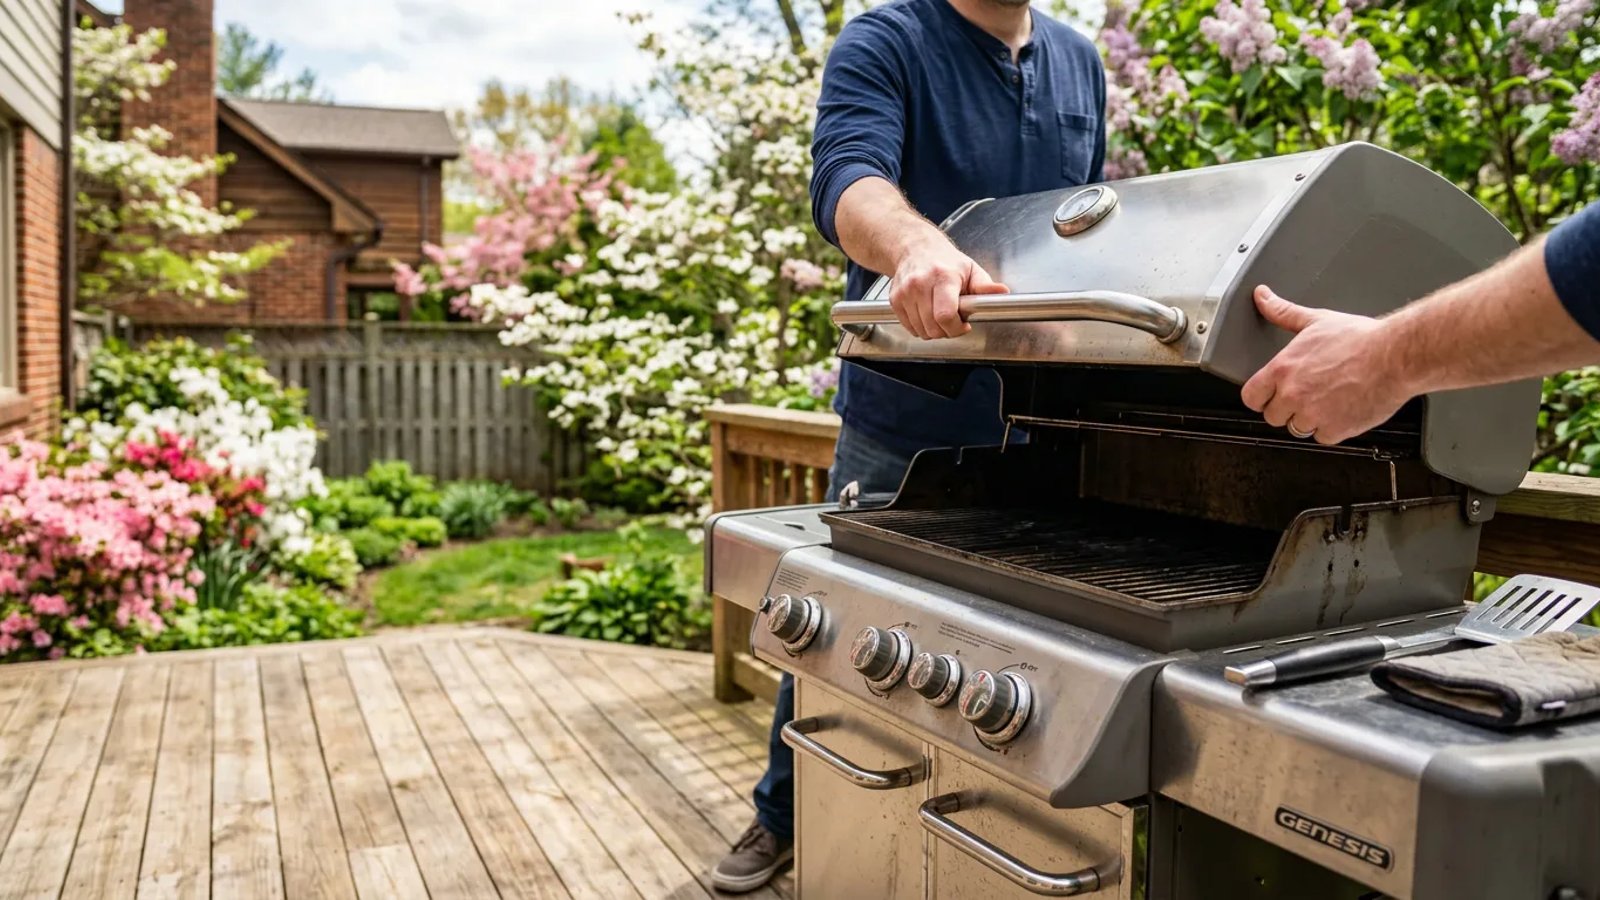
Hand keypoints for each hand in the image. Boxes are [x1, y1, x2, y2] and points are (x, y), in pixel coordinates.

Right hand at [889, 237, 1008, 339]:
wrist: (915, 248)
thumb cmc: (945, 261)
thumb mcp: (970, 269)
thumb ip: (985, 286)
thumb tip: (1002, 292)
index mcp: (943, 277)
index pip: (945, 316)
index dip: (956, 328)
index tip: (963, 324)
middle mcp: (921, 284)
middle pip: (933, 327)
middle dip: (946, 331)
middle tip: (953, 320)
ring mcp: (905, 292)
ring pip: (921, 330)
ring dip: (933, 329)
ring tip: (939, 314)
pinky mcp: (895, 299)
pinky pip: (909, 327)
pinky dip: (920, 327)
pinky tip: (927, 314)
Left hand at [1240, 285, 1415, 444]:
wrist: (1396, 356)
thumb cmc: (1361, 339)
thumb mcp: (1316, 320)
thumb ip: (1283, 312)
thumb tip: (1263, 297)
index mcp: (1282, 370)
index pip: (1251, 397)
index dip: (1261, 396)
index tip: (1270, 394)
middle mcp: (1293, 395)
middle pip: (1273, 416)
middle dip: (1286, 408)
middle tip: (1307, 393)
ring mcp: (1313, 415)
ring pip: (1297, 428)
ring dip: (1309, 418)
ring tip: (1328, 398)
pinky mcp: (1335, 430)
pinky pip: (1322, 437)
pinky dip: (1331, 428)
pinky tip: (1342, 409)